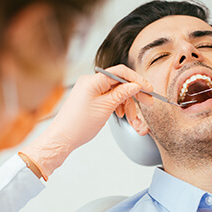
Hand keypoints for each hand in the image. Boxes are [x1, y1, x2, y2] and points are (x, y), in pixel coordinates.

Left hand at [20, 65, 152, 178]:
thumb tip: (135, 85)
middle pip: (120, 82)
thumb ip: (122, 94)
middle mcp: (92, 82)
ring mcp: (92, 90)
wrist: (63, 138)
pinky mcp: (92, 97)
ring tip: (132, 117)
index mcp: (93, 80)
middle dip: (135, 93)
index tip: (148, 88)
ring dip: (127, 104)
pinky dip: (118, 105)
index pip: (120, 73)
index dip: (137, 79)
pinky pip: (110, 97)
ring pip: (117, 92)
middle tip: (148, 102)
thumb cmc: (79, 125)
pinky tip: (122, 114)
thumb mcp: (105, 108)